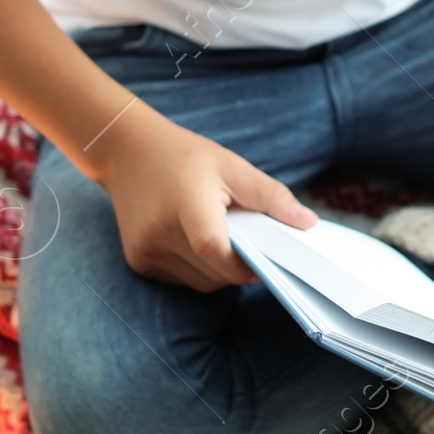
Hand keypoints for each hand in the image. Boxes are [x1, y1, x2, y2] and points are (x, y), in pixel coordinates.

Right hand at [93, 101, 314, 290]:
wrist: (126, 150)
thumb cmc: (184, 156)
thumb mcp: (231, 165)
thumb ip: (270, 196)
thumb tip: (308, 223)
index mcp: (185, 205)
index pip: (216, 251)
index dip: (245, 265)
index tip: (266, 261)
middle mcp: (159, 233)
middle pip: (212, 274)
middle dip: (238, 268)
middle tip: (248, 243)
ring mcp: (144, 251)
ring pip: (199, 283)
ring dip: (219, 272)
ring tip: (222, 237)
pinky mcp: (138, 261)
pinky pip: (181, 279)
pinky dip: (198, 269)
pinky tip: (196, 241)